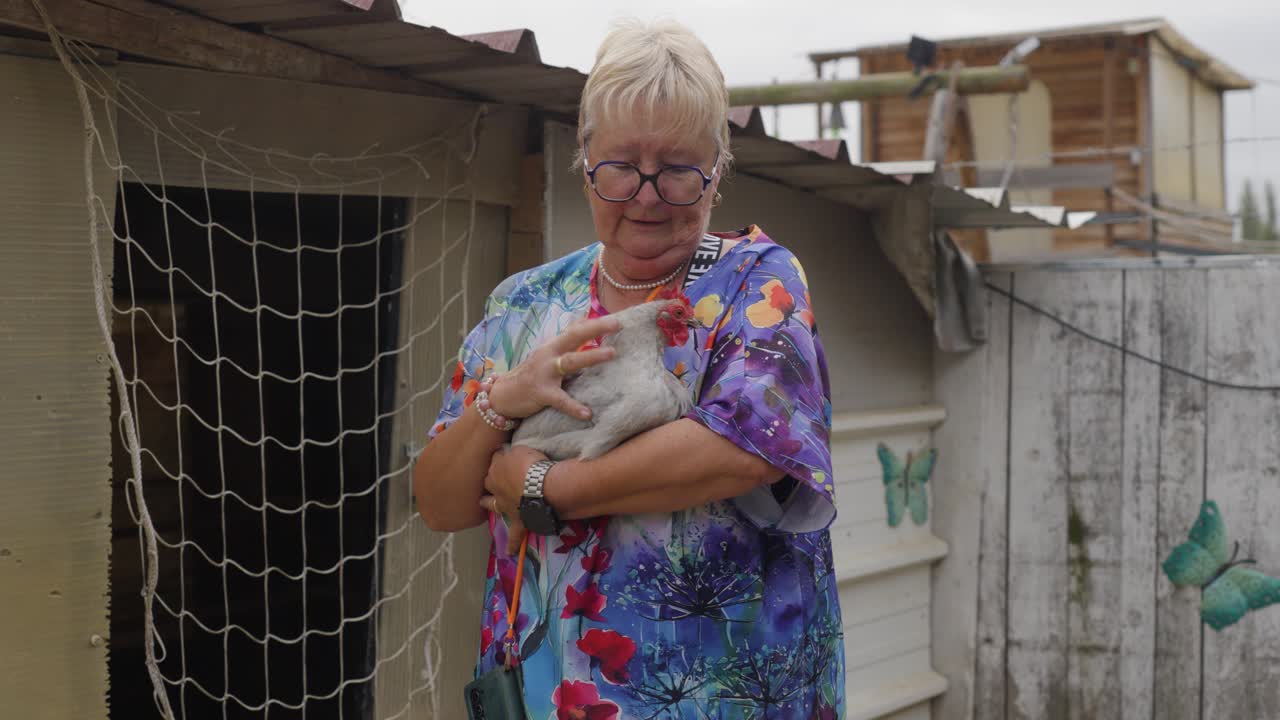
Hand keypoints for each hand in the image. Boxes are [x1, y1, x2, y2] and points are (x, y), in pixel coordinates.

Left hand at [482, 445, 549, 554]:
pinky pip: (514, 535)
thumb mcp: (522, 450)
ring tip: (486, 503)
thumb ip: (514, 453)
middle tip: (498, 476)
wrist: (541, 488)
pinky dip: (512, 544)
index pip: (495, 459)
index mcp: (496, 469)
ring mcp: (504, 505)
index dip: (501, 457)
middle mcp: (496, 487)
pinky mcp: (518, 521)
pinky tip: (509, 551)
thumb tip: (511, 454)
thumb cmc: (532, 465)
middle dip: (491, 479)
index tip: (507, 455)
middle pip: (488, 481)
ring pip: (490, 503)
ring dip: (488, 502)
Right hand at [487, 316, 619, 419]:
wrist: (503, 395)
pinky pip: (560, 400)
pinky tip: (587, 413)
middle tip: (617, 324)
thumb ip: (564, 341)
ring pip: (570, 361)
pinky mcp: (541, 393)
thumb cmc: (531, 374)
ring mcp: (544, 373)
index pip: (575, 330)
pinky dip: (574, 407)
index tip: (616, 318)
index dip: (594, 323)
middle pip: (574, 337)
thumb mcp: (546, 354)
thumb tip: (582, 320)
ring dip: (591, 356)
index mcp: (552, 346)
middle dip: (595, 329)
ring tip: (611, 353)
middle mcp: (549, 354)